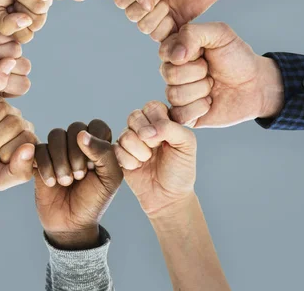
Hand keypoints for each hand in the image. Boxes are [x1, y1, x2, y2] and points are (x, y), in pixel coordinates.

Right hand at [0, 0, 49, 42]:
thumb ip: (4, 26)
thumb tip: (26, 22)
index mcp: (20, 25)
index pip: (26, 37)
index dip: (15, 26)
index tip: (4, 11)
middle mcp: (33, 14)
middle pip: (36, 24)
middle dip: (20, 9)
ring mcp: (42, 0)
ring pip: (41, 9)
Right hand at [34, 120, 122, 249]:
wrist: (71, 224)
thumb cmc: (94, 200)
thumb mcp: (110, 179)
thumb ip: (104, 153)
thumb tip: (82, 134)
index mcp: (98, 145)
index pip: (97, 125)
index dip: (95, 142)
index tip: (94, 165)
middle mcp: (78, 144)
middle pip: (75, 128)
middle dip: (76, 153)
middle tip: (79, 177)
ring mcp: (58, 151)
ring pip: (56, 135)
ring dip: (60, 160)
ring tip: (65, 181)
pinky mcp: (40, 160)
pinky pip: (38, 149)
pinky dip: (45, 166)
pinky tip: (52, 182)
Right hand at [114, 0, 227, 35]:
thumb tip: (142, 6)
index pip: (120, 1)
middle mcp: (142, 4)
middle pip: (132, 16)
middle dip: (150, 6)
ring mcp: (155, 18)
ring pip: (144, 28)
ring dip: (159, 16)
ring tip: (171, 5)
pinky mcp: (169, 29)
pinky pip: (158, 37)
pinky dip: (167, 28)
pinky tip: (176, 16)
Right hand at [114, 101, 196, 217]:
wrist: (168, 197)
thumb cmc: (180, 170)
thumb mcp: (187, 145)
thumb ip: (171, 128)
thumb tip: (148, 129)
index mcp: (161, 120)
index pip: (152, 106)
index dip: (157, 121)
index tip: (166, 139)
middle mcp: (144, 127)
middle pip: (134, 116)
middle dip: (146, 136)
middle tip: (155, 149)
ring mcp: (130, 140)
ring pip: (125, 135)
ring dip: (139, 152)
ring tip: (147, 161)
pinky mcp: (118, 154)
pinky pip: (116, 150)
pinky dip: (129, 162)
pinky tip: (138, 168)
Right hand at [159, 22, 283, 126]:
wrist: (256, 85)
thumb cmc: (237, 57)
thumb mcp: (220, 33)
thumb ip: (192, 34)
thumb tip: (174, 55)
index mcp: (176, 51)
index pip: (164, 52)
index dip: (187, 54)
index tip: (204, 52)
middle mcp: (172, 72)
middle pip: (169, 74)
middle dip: (198, 72)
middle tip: (211, 71)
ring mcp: (177, 94)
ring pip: (174, 95)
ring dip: (201, 90)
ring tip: (212, 86)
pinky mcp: (184, 115)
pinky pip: (179, 115)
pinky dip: (199, 108)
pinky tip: (210, 103)